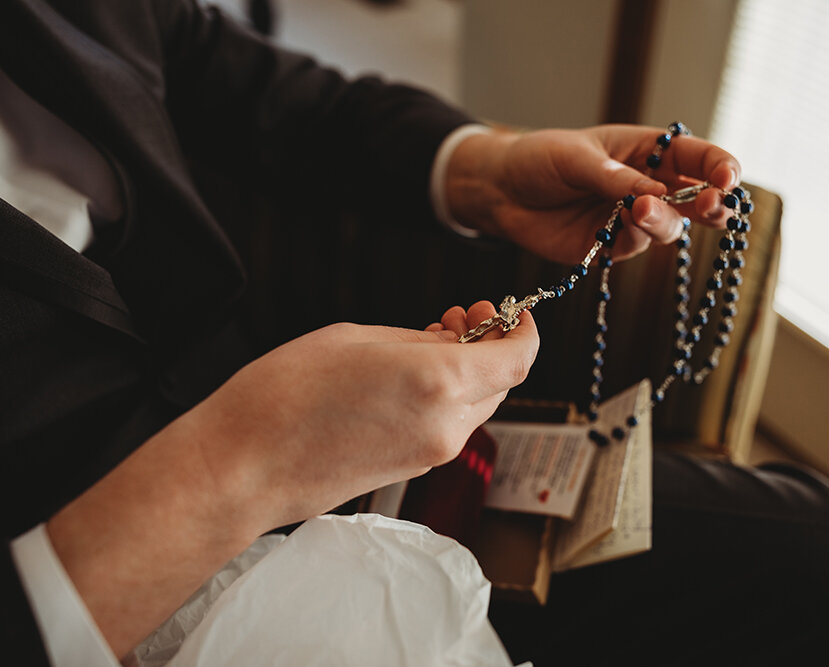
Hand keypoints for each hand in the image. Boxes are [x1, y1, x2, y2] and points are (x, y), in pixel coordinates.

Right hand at [193, 315, 538, 527]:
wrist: (244, 466)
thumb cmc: (283, 396)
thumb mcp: (356, 339)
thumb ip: (417, 341)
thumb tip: (450, 342)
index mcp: (440, 383)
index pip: (518, 360)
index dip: (524, 331)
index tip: (513, 313)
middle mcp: (446, 425)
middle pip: (500, 382)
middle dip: (490, 345)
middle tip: (461, 316)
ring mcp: (431, 454)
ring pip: (475, 405)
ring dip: (466, 371)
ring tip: (429, 337)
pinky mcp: (411, 469)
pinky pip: (447, 425)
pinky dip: (445, 396)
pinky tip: (412, 373)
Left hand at [445, 124, 740, 263]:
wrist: (500, 191)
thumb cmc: (540, 159)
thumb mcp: (575, 157)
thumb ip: (614, 177)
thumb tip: (655, 196)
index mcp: (647, 151)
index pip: (697, 156)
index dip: (720, 167)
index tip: (728, 178)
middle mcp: (648, 185)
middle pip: (697, 198)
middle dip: (712, 203)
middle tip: (713, 205)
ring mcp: (631, 218)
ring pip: (668, 226)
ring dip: (663, 220)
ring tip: (640, 209)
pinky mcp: (610, 246)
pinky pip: (634, 247)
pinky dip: (632, 239)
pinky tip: (616, 226)